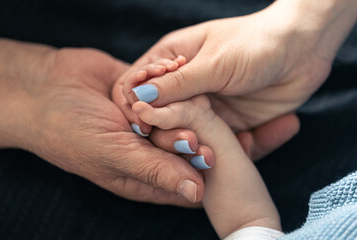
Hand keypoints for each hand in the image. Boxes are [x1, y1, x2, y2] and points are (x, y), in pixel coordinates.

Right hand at [0, 43, 207, 205]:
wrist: (43, 87)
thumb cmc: (70, 130)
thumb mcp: (113, 154)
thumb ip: (155, 170)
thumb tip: (196, 193)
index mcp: (141, 174)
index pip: (182, 180)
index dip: (199, 172)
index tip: (208, 157)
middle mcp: (148, 148)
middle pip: (185, 146)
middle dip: (188, 136)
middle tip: (189, 132)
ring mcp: (148, 119)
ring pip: (180, 113)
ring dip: (178, 105)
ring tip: (175, 100)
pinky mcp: (145, 92)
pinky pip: (166, 87)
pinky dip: (163, 77)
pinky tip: (164, 68)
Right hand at [122, 0, 354, 130]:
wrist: (303, 51)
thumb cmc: (256, 44)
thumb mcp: (214, 63)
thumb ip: (177, 83)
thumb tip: (139, 97)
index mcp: (173, 59)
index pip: (139, 86)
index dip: (138, 106)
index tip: (145, 123)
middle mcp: (184, 86)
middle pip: (160, 115)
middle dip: (168, 132)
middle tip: (188, 142)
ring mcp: (204, 106)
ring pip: (184, 133)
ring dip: (195, 146)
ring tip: (210, 154)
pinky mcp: (225, 122)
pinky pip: (214, 142)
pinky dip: (220, 151)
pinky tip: (239, 146)